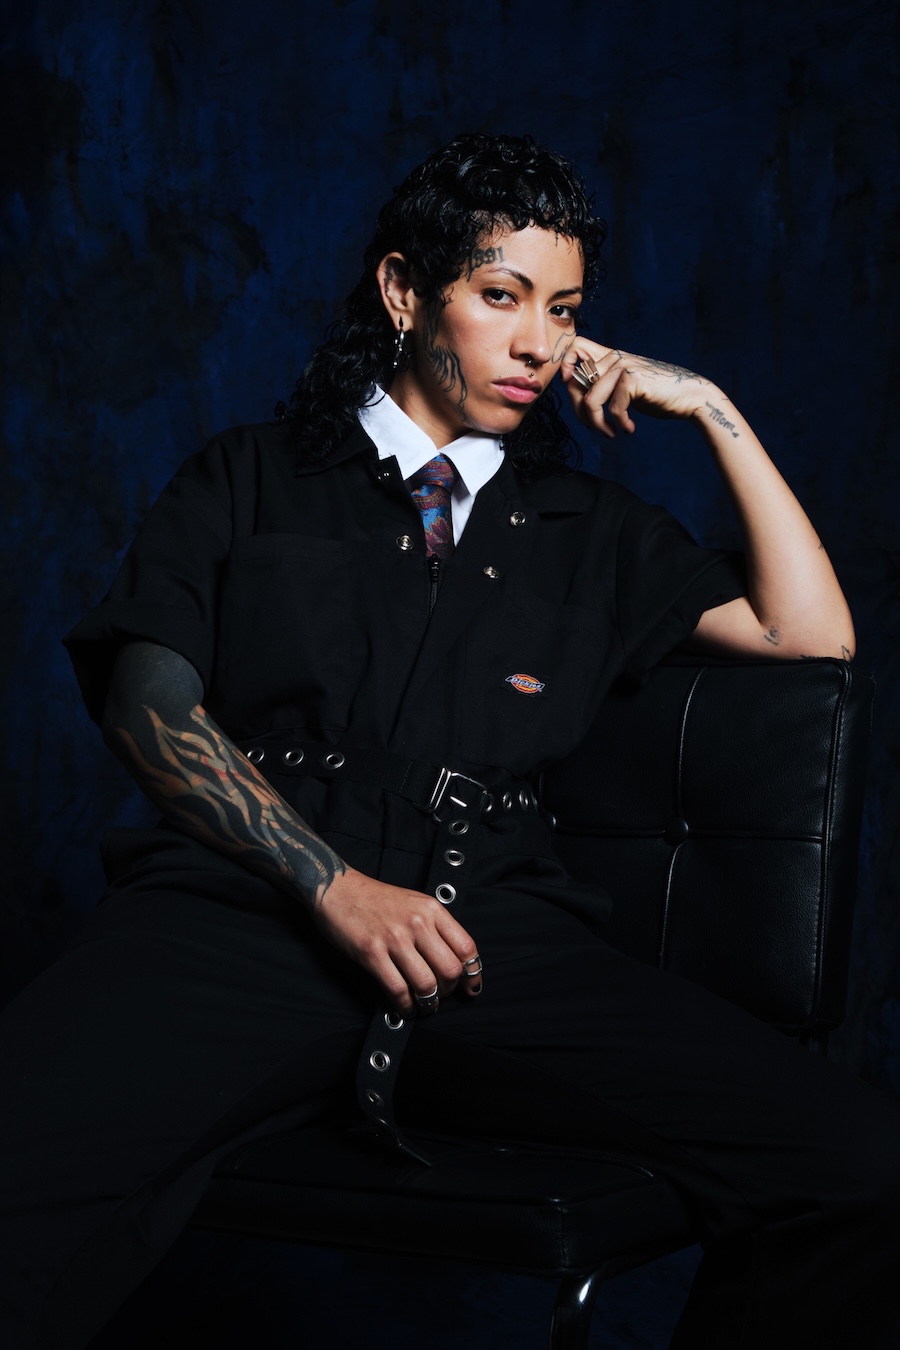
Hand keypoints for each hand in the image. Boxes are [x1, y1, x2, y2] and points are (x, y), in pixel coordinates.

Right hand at [312, 866, 482, 1015]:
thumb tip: (455, 961)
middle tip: (440, 995)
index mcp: (431, 910)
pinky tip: (404, 1007)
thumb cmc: (376, 900)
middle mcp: (417, 922)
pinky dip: (405, 1006)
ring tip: (423, 1005)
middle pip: (450, 970)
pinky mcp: (371, 953)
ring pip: (426, 985)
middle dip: (448, 991)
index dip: (472, 974)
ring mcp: (394, 938)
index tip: (470, 988)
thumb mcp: (415, 903)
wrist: (338, 889)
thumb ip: (436, 927)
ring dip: (428, 1003)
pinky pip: (397, 990)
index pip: (466, 947)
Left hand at [560, 340, 713, 437]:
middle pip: (576, 383)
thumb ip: (604, 387)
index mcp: (611, 356)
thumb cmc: (657, 395)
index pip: (575, 349)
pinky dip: (619, 424)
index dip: (565, 367)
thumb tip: (577, 398)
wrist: (690, 397)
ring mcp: (623, 365)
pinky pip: (612, 409)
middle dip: (579, 412)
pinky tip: (630, 429)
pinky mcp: (632, 379)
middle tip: (595, 428)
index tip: (571, 391)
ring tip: (610, 433)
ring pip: (590, 400)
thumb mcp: (625, 388)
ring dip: (597, 424)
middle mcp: (615, 357)